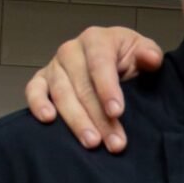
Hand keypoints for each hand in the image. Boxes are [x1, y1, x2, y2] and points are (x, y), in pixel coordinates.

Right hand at [24, 27, 163, 152]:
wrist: (116, 60)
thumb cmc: (131, 58)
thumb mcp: (145, 53)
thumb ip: (150, 54)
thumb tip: (150, 58)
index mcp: (97, 40)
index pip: (100, 64)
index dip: (108, 89)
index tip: (117, 112)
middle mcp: (72, 50)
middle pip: (82, 86)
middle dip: (99, 117)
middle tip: (114, 142)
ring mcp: (55, 65)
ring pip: (61, 94)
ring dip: (76, 121)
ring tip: (92, 142)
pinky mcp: (42, 79)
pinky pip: (34, 90)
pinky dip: (37, 103)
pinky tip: (48, 119)